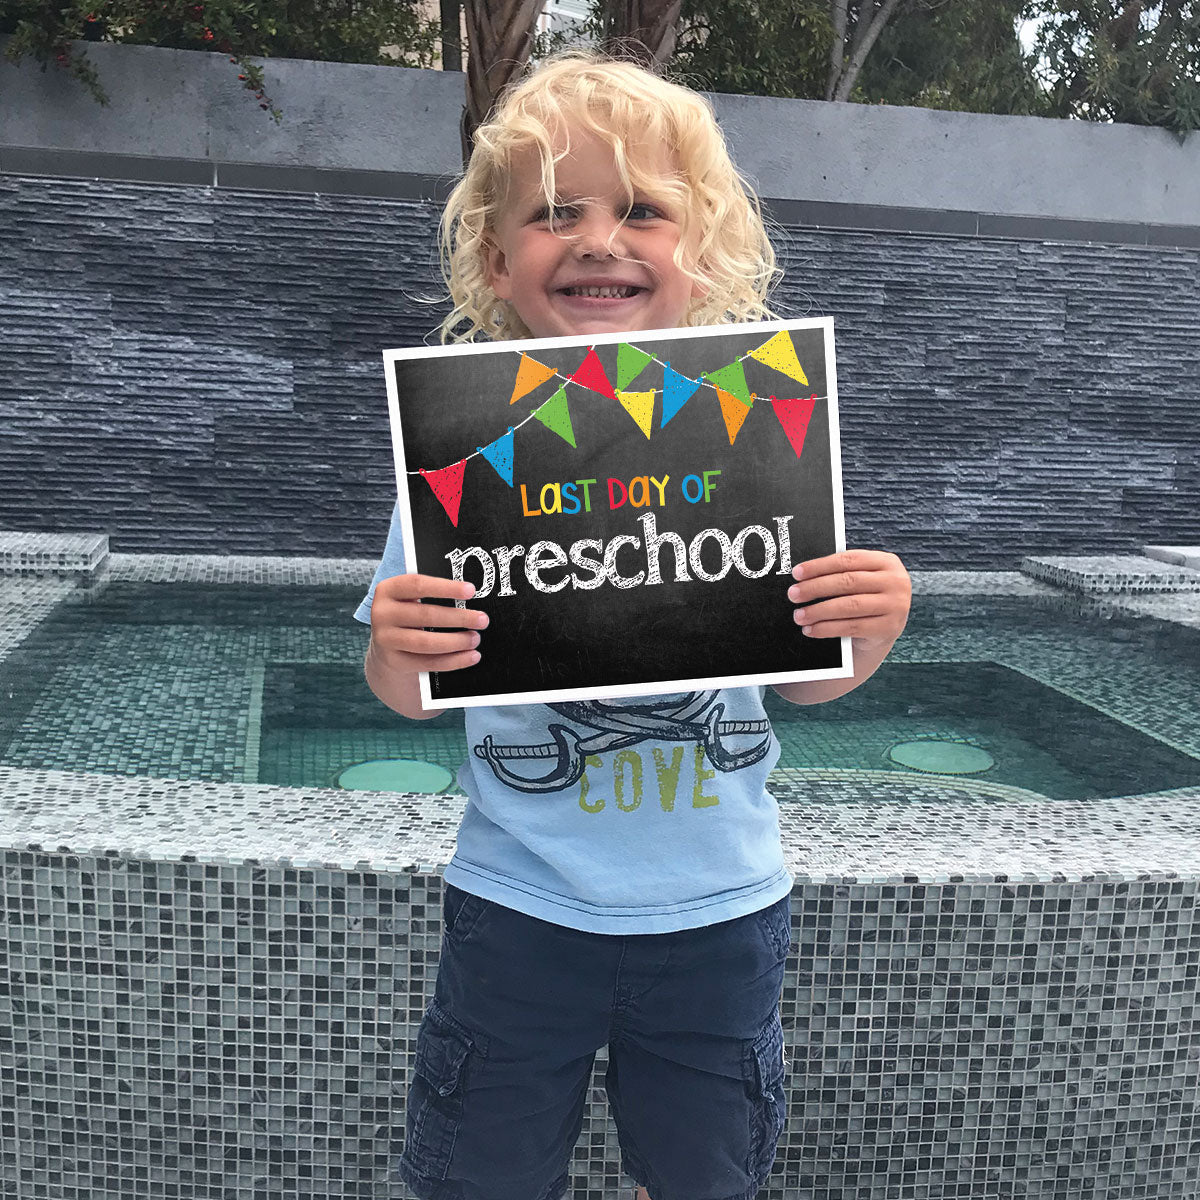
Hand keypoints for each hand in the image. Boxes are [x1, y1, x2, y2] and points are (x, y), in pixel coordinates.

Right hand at [368, 573, 487, 674]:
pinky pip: (428, 662)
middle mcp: (381, 613)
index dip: (446, 587)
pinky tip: (471, 656)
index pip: (418, 584)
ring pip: (427, 642)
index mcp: (388, 589)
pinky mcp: (394, 661)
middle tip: (482, 620)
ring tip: (475, 639)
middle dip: (459, 618)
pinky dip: (453, 661)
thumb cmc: (410, 614)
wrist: (387, 645)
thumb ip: (433, 595)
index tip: (471, 590)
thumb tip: (470, 595)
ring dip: (457, 642)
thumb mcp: (413, 599)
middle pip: (426, 615)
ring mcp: (385, 639)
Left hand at [787, 550, 910, 646]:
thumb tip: (803, 575)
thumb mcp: (861, 580)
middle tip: (793, 594)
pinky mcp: (888, 628)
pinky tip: (812, 629)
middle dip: (816, 588)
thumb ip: (841, 573)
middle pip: (848, 581)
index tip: (797, 573)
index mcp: (887, 562)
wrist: (884, 629)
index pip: (848, 559)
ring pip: (849, 605)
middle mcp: (896, 581)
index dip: (820, 565)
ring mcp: (896, 605)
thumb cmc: (866, 598)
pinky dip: (827, 628)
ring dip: (818, 611)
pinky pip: (852, 627)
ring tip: (799, 615)